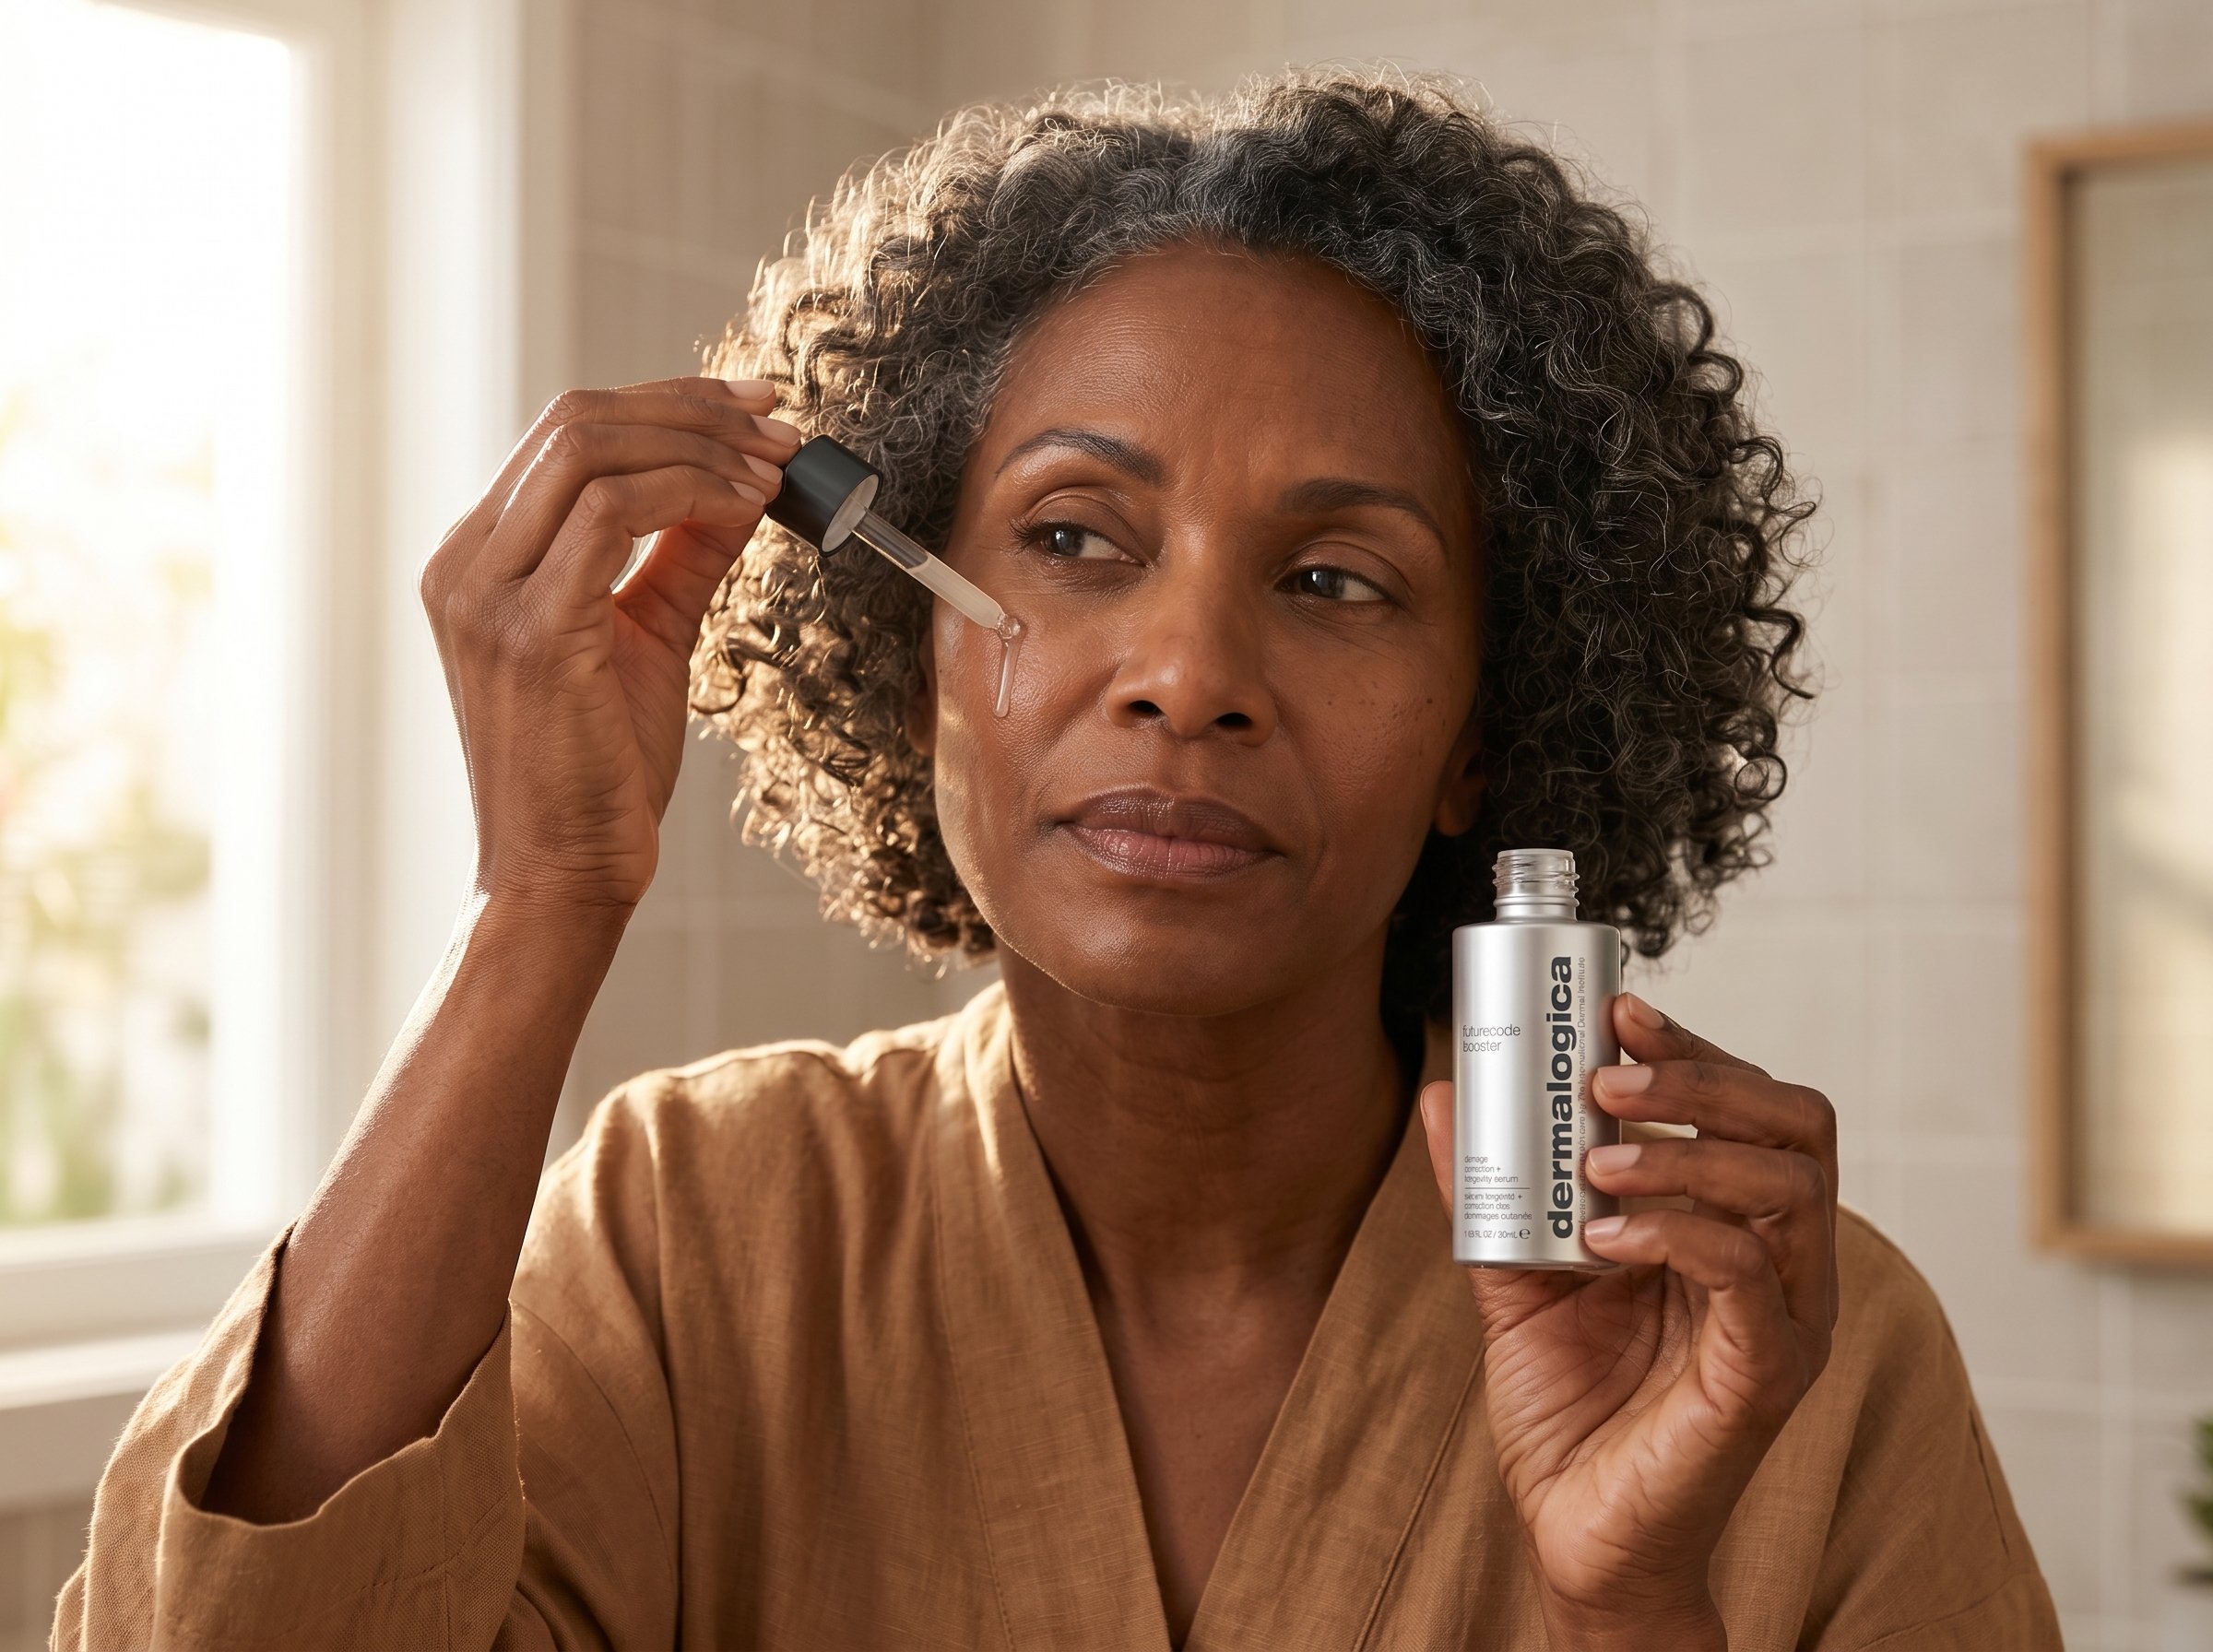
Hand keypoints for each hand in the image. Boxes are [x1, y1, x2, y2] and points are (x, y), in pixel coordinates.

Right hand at [417, 376, 801, 912]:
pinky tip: (747, 508)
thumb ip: (682, 556)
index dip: (668, 403)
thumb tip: (743, 485)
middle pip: (575, 420)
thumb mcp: (646, 636)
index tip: (753, 406)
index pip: (566, 432)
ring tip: (776, 468)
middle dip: (691, 409)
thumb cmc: (599, 772)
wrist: (565, 873)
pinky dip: (691, 492)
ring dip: (700, 445)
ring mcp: (485, 593)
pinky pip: (612, 513)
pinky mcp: (529, 629)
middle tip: (779, 426)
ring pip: (589, 447)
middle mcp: (465, 563)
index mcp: (478, 557)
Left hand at [1417, 993, 1839, 1643]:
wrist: (1575, 1531)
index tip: (1616, 1009)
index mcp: (1739, 1225)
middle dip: (1704, 1079)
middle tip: (1605, 1076)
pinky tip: (1605, 1234)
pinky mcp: (1769, 1375)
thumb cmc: (1569, 1406)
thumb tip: (1447, 1091)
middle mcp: (1783, 1263)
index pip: (1755, 1106)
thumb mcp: (1517, 1274)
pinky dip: (1677, 1233)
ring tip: (1598, 1157)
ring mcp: (1788, 1319)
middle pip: (1796, 1127)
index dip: (1696, 1048)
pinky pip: (1749, 1275)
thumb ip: (1491, 1187)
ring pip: (1788, 1188)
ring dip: (1689, 1150)